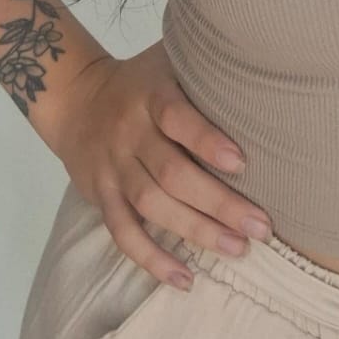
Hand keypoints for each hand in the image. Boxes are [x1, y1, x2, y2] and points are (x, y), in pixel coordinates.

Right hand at [47, 41, 271, 287]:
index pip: (177, 118)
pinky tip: (185, 278)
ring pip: (151, 206)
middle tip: (260, 227)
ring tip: (237, 249)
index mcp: (150, 96)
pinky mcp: (101, 196)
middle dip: (218, 202)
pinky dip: (152, 259)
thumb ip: (204, 68)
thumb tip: (264, 71)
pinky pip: (123, 233)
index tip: (242, 163)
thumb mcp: (169, 59)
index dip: (207, 141)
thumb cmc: (142, 80)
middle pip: (171, 172)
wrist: (74, 97)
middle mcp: (129, 133)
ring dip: (195, 231)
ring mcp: (113, 167)